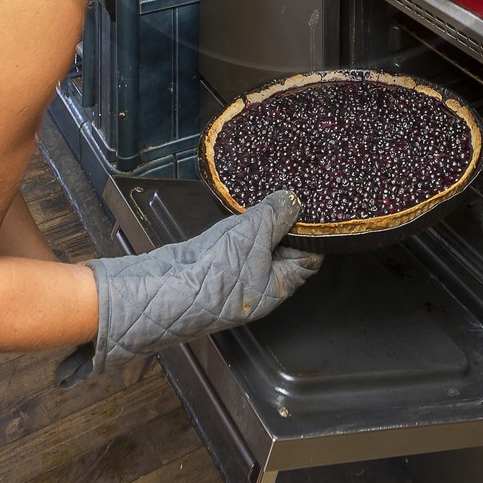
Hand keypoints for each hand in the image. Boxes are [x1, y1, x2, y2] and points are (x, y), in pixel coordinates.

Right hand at [58, 192, 321, 383]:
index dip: (314, 233)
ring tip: (269, 196)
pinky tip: (240, 210)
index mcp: (278, 288)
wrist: (164, 289)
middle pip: (284, 251)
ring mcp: (236, 277)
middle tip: (292, 193)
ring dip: (263, 223)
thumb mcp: (253, 235)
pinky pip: (236, 244)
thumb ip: (275, 215)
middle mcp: (260, 286)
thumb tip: (293, 201)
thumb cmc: (215, 272)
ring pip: (259, 246)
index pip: (309, 260)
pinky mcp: (214, 265)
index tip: (318, 208)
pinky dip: (241, 226)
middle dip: (287, 224)